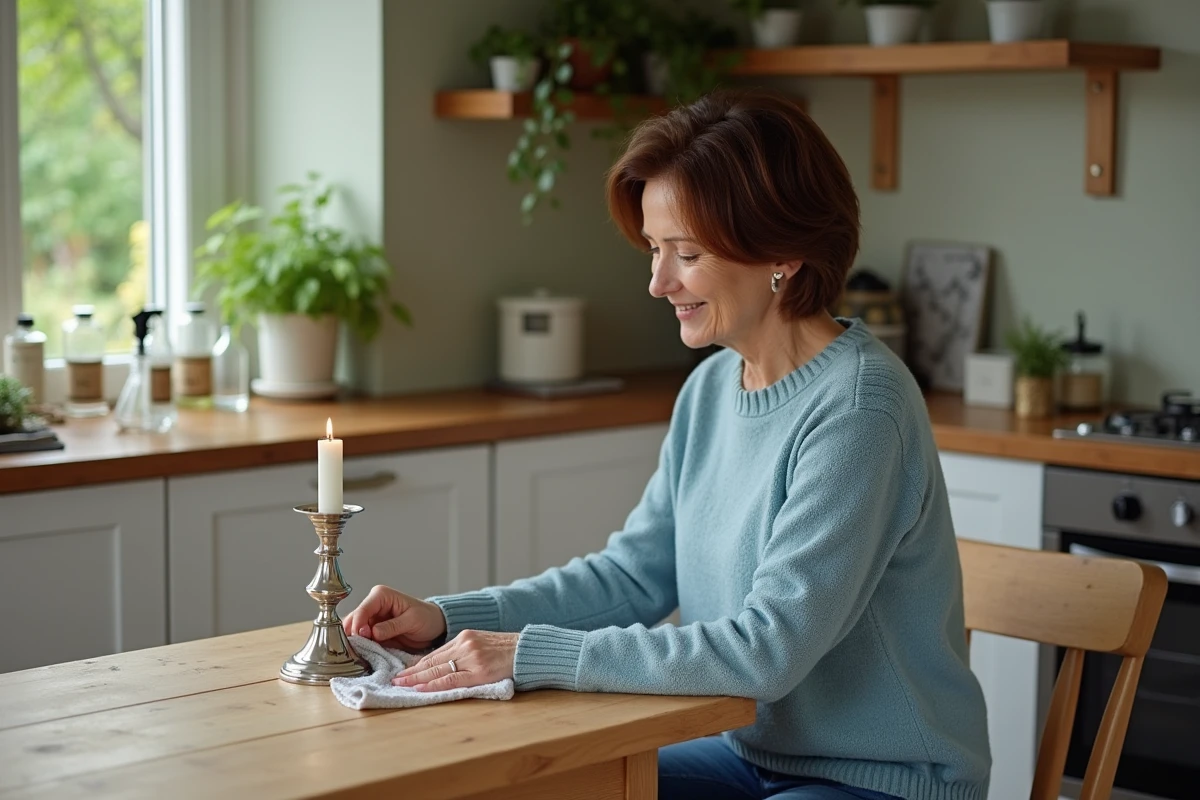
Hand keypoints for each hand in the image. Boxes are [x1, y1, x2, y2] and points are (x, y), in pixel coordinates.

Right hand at [341, 585, 446, 651]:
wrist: (434, 627)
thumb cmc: (426, 618)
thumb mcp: (412, 621)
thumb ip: (392, 626)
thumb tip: (373, 632)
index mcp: (381, 596)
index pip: (362, 609)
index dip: (359, 624)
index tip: (362, 637)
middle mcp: (372, 606)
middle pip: (353, 620)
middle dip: (353, 635)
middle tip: (356, 649)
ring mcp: (370, 620)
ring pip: (353, 632)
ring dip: (354, 643)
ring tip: (358, 654)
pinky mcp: (372, 633)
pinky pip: (361, 641)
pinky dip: (360, 648)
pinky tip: (361, 656)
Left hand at [392, 630, 518, 692]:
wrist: (527, 650)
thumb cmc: (506, 650)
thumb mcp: (482, 643)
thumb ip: (463, 651)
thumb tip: (442, 665)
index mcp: (465, 636)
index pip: (435, 652)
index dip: (418, 663)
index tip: (404, 671)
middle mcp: (465, 644)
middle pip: (432, 660)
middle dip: (411, 671)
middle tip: (395, 679)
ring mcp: (471, 657)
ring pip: (437, 669)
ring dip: (417, 678)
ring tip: (401, 684)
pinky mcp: (479, 671)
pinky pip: (451, 679)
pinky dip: (433, 684)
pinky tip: (421, 687)